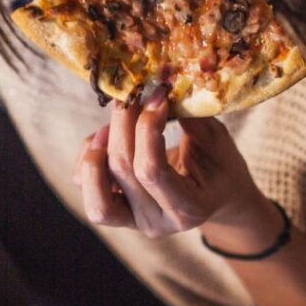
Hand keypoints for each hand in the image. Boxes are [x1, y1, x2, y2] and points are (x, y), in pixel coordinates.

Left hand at [73, 85, 260, 237]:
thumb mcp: (217, 141)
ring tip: (112, 124)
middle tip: (134, 94)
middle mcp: (156, 221)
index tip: (158, 95)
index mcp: (188, 209)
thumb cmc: (220, 166)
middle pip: (122, 171)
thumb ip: (191, 118)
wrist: (217, 196)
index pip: (152, 171)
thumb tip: (161, 84)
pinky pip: (85, 185)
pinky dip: (87, 156)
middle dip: (124, 124)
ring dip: (97, 148)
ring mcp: (132, 220)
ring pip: (95, 190)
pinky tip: (105, 136)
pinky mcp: (115, 211)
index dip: (147, 128)